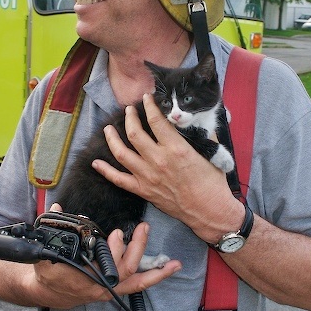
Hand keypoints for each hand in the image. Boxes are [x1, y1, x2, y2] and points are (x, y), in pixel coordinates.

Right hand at [29, 204, 180, 308]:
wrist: (49, 291)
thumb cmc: (49, 270)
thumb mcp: (45, 251)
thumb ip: (52, 228)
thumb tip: (57, 208)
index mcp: (83, 276)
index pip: (102, 267)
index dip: (113, 251)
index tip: (117, 233)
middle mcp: (100, 285)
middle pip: (124, 271)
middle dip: (136, 249)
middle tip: (143, 229)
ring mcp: (110, 289)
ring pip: (136, 282)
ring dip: (156, 272)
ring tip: (174, 263)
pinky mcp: (117, 288)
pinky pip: (138, 285)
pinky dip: (155, 277)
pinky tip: (170, 269)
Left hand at [92, 94, 243, 243]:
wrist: (209, 211)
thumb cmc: (213, 184)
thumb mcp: (212, 154)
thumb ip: (205, 134)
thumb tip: (203, 121)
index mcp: (176, 148)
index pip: (156, 120)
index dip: (149, 106)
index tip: (147, 98)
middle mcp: (158, 160)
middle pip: (134, 133)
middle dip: (129, 118)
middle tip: (128, 111)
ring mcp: (148, 176)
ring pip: (121, 153)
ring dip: (111, 138)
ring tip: (107, 129)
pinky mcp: (143, 190)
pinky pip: (119, 179)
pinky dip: (105, 170)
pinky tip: (96, 162)